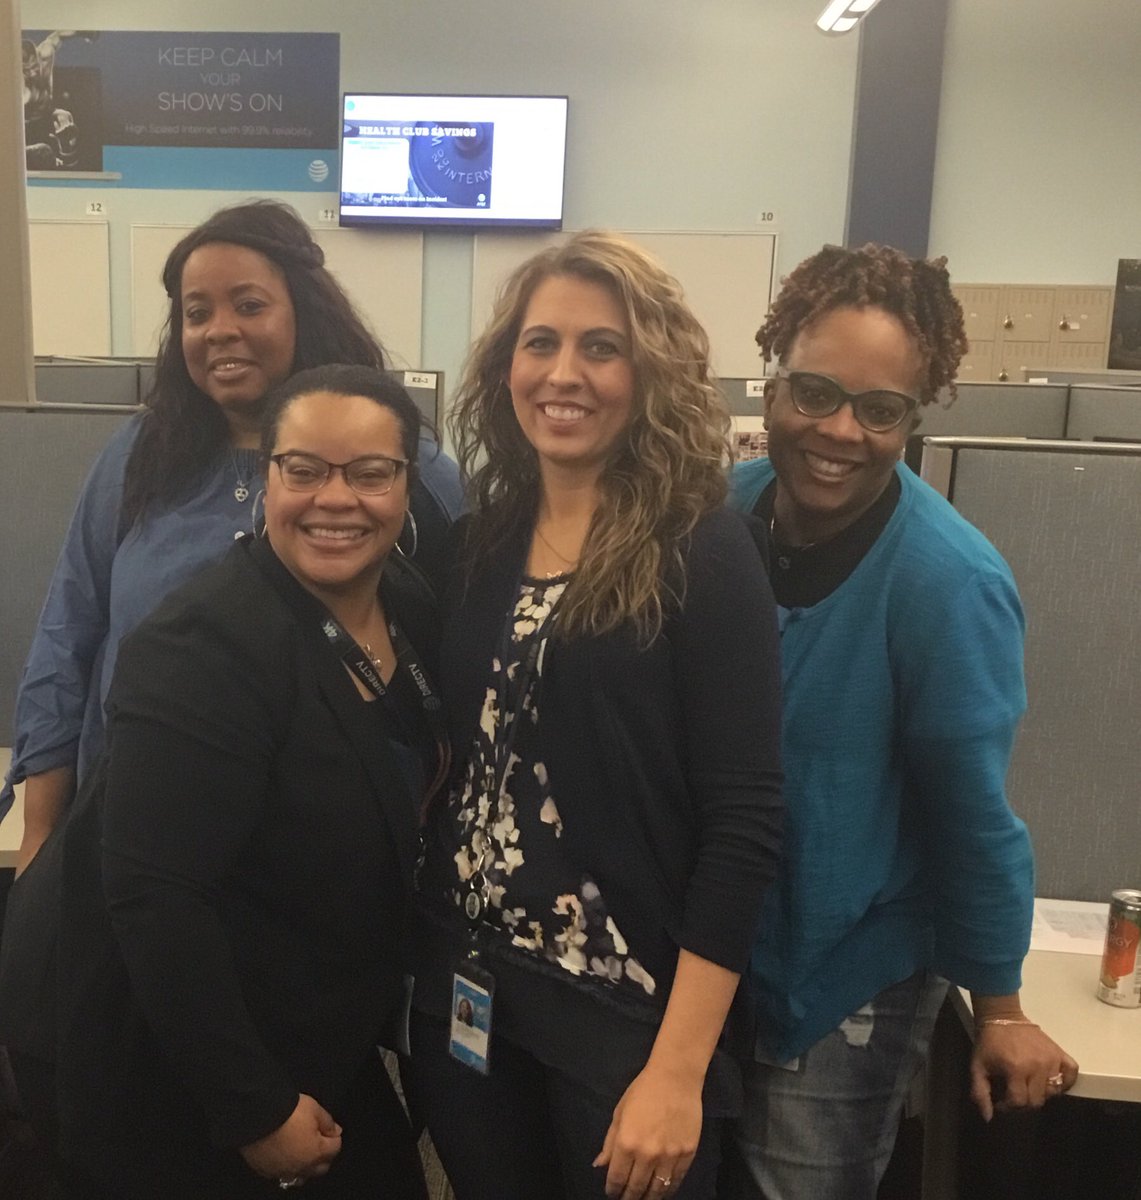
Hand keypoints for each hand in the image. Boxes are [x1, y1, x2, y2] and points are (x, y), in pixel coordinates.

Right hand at [239, 1093, 342, 1183]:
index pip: (335, 1148)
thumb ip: (328, 1122)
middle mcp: (301, 1167)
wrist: (257, 1115)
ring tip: (303, 1150)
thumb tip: (335, 1131)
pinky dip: (287, 1167)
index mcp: (317, 1152)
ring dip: (306, 1165)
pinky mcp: (266, 1171)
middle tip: (320, 1139)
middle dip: (324, 1154)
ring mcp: (283, 1172)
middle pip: (321, 1167)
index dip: (334, 1136)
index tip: (330, 1127)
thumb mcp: (314, 1108)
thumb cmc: (288, 1111)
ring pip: (301, 1176)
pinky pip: (282, 1174)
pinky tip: (285, 1156)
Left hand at [593, 1061, 701, 1198]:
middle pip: (636, 1188)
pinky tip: (662, 1190)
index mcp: (627, 1143)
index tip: (612, 1193)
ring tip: (643, 1199)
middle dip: (629, 1197)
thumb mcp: (619, 1113)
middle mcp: (647, 1154)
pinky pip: (676, 1180)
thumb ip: (609, 1142)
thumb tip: (600, 1165)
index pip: (617, 1178)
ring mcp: (669, 1156)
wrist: (676, 1077)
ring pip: (657, 1190)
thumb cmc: (643, 1090)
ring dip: (648, 1198)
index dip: (613, 1189)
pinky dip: (668, 1190)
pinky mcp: (687, 1154)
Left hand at [970, 1023, 1078, 1120]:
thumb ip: (980, 1093)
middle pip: (1037, 1100)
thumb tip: (988, 1118)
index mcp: (1016, 1069)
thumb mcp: (977, 1066)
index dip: (1008, 1106)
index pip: (1019, 1102)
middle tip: (1014, 1093)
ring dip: (1040, 1093)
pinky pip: (1071, 1075)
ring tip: (1028, 1085)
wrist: (1002, 1016)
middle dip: (1023, 1102)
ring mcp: (1051, 1059)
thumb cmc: (989, 1043)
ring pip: (1053, 1092)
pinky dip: (1064, 1082)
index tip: (1001, 1100)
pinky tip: (1050, 1080)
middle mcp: (1037, 1066)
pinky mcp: (1060, 1053)